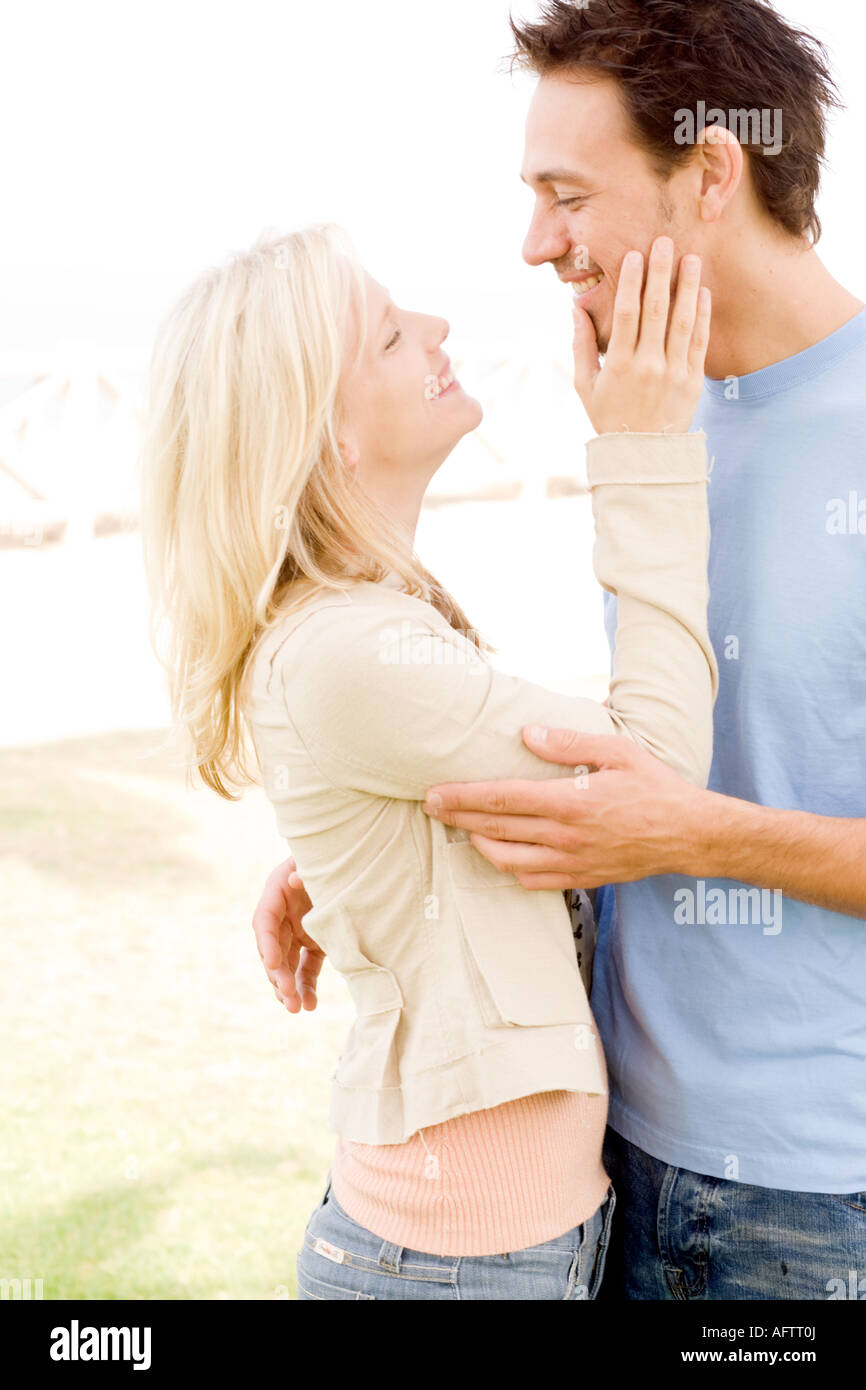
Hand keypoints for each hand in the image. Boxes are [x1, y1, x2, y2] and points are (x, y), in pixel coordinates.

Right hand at [251, 857, 323, 1011]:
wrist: (351, 857)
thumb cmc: (333, 854)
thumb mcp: (319, 859)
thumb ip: (307, 870)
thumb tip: (296, 879)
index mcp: (278, 890)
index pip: (265, 920)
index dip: (267, 943)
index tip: (273, 963)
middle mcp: (283, 913)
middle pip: (273, 948)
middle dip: (278, 973)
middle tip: (286, 994)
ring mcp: (298, 930)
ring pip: (287, 964)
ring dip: (289, 987)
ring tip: (296, 1008)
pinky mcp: (314, 942)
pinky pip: (306, 968)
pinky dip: (307, 986)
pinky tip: (310, 1005)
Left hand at [421, 728, 707, 888]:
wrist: (689, 834)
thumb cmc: (655, 787)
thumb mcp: (619, 751)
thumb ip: (570, 743)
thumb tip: (529, 733)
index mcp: (569, 802)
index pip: (501, 799)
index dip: (462, 797)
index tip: (434, 793)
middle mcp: (564, 836)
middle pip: (494, 828)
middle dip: (456, 818)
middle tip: (430, 806)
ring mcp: (571, 861)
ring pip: (506, 861)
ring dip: (478, 844)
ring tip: (464, 828)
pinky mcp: (581, 878)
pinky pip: (532, 881)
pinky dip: (509, 869)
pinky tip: (502, 854)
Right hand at [573, 236, 710, 435]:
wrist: (641, 454)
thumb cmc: (608, 416)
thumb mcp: (584, 384)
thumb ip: (580, 345)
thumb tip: (576, 307)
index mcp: (619, 365)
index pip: (627, 313)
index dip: (631, 281)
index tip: (635, 255)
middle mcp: (648, 366)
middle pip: (656, 310)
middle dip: (661, 273)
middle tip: (665, 241)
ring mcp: (673, 373)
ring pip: (683, 321)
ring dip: (687, 286)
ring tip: (691, 258)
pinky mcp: (692, 380)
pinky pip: (700, 342)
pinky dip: (703, 315)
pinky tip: (702, 291)